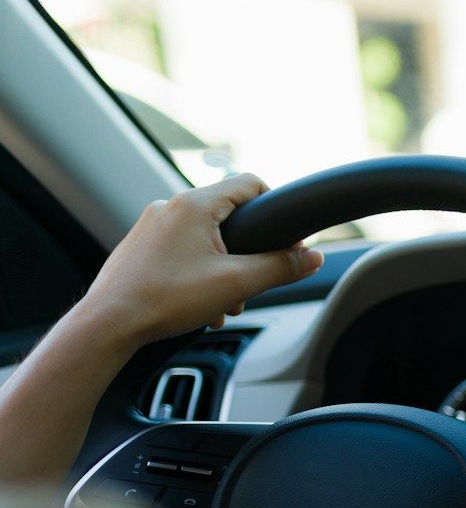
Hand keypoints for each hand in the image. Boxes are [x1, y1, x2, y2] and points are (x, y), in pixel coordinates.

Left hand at [77, 174, 322, 348]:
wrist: (109, 323)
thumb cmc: (165, 298)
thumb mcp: (238, 284)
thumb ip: (281, 267)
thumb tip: (313, 257)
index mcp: (194, 205)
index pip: (250, 184)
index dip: (276, 209)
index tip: (286, 241)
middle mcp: (170, 207)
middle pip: (229, 217)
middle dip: (247, 253)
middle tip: (250, 284)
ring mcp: (152, 226)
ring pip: (205, 238)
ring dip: (222, 268)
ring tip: (220, 302)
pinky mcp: (140, 246)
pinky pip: (182, 251)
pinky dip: (198, 273)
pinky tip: (197, 303)